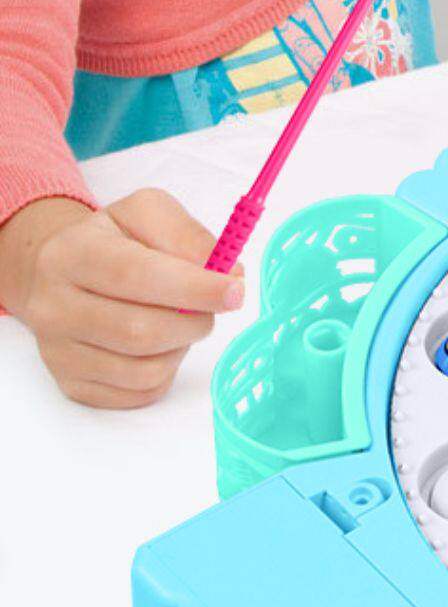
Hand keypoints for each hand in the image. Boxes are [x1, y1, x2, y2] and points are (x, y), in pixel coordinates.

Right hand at [0, 188, 243, 408]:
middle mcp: (53, 307)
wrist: (60, 273)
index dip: (192, 287)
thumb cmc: (112, 240)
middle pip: (139, 331)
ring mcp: (58, 353)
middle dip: (194, 320)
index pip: (134, 275)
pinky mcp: (72, 385)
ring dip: (182, 346)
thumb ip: (189, 236)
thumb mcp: (147, 214)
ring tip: (180, 320)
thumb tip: (231, 275)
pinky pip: (140, 393)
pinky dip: (167, 370)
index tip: (235, 291)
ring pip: (144, 370)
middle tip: (213, 305)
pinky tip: (161, 343)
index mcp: (71, 254)